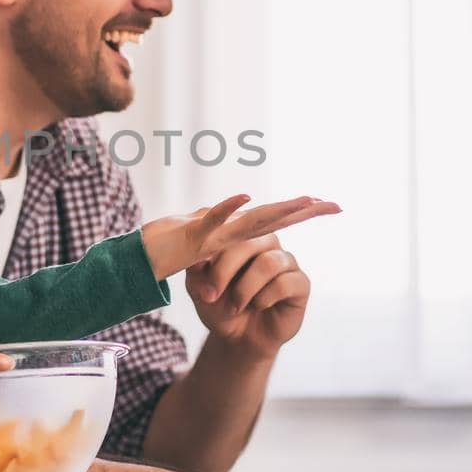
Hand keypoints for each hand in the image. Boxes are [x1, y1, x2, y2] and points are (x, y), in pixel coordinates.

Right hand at [140, 194, 338, 281]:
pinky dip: (227, 209)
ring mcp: (212, 230)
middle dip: (302, 211)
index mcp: (233, 235)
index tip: (327, 205)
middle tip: (333, 204)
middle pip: (272, 219)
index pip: (273, 223)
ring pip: (251, 219)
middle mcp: (228, 229)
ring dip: (278, 211)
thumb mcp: (201, 261)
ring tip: (305, 203)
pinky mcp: (193, 235)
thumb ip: (214, 262)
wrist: (138, 255)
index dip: (298, 214)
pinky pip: (213, 221)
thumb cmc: (167, 252)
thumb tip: (220, 273)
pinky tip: (245, 198)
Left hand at [186, 234, 313, 359]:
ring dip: (245, 288)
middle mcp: (266, 242)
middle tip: (211, 295)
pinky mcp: (300, 282)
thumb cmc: (219, 306)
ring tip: (235, 305)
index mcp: (242, 235)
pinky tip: (258, 306)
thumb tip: (196, 254)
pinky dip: (264, 298)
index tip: (197, 272)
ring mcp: (286, 260)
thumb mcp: (199, 288)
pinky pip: (285, 282)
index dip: (212, 249)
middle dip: (224, 270)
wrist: (238, 338)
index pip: (229, 228)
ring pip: (268, 262)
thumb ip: (196, 268)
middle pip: (249, 242)